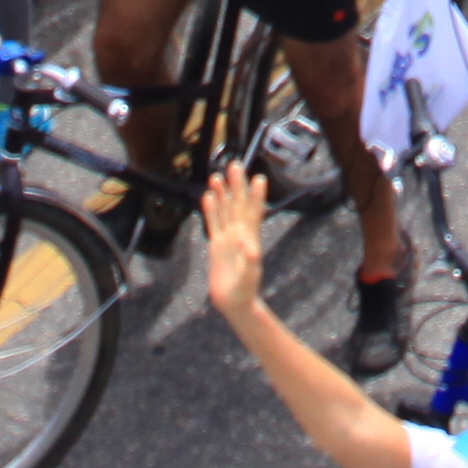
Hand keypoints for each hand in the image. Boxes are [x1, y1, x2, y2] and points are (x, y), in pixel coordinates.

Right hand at [197, 165, 271, 318]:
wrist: (234, 302)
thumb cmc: (246, 289)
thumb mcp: (251, 275)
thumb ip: (252, 260)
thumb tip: (251, 244)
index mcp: (251, 238)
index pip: (254, 212)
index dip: (256, 196)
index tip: (259, 179)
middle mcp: (240, 234)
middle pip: (238, 205)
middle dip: (237, 186)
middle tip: (235, 165)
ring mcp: (228, 238)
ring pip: (225, 210)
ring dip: (222, 193)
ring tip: (217, 176)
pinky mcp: (216, 245)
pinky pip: (213, 223)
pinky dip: (211, 210)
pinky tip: (208, 196)